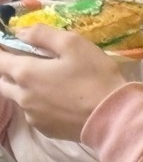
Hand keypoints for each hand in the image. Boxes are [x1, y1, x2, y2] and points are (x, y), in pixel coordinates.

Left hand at [0, 24, 125, 140]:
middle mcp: (21, 96)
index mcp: (25, 73)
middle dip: (8, 71)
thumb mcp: (74, 44)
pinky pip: (34, 113)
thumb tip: (20, 32)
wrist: (113, 116)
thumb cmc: (95, 77)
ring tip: (50, 85)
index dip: (2, 51)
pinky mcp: (45, 129)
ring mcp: (32, 115)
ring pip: (19, 98)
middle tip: (28, 64)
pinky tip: (61, 103)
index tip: (10, 46)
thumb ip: (42, 34)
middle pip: (2, 81)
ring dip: (26, 89)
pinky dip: (41, 105)